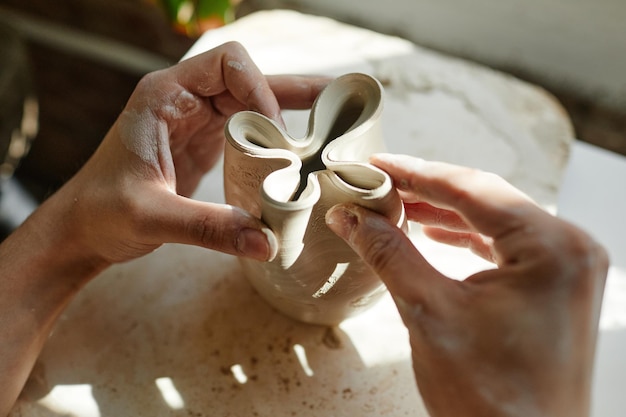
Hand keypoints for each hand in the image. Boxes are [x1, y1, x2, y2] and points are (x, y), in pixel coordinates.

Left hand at [54, 41, 328, 264]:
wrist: (83, 229)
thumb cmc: (102, 212)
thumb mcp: (152, 217)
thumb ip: (208, 228)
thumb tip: (266, 242)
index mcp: (164, 96)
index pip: (226, 63)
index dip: (259, 88)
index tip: (276, 132)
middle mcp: (183, 100)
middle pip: (248, 78)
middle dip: (290, 94)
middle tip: (334, 108)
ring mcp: (196, 121)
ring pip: (252, 102)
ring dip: (289, 111)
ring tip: (332, 120)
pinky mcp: (205, 144)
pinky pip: (247, 129)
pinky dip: (275, 137)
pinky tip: (299, 151)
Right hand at [326, 153, 607, 416]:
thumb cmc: (488, 398)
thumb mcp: (428, 313)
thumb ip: (389, 253)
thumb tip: (351, 216)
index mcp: (552, 247)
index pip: (471, 189)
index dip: (415, 173)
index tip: (376, 164)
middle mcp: (570, 249)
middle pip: (486, 199)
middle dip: (427, 191)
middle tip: (378, 183)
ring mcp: (568, 268)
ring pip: (495, 220)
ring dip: (444, 213)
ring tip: (396, 206)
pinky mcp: (557, 287)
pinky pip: (506, 246)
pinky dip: (466, 238)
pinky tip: (433, 233)